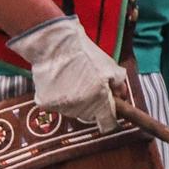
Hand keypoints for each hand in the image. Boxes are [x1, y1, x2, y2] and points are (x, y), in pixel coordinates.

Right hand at [8, 15, 128, 131]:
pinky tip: (60, 81)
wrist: (54, 45)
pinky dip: (59, 97)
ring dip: (75, 101)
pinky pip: (57, 105)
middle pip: (90, 116)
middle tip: (89, 86)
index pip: (108, 123)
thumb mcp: (109, 66)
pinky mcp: (46, 104)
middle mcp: (81, 107)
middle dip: (93, 105)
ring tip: (73, 80)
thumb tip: (121, 95)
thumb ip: (118, 84)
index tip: (109, 114)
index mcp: (99, 99)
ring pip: (73, 111)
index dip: (110, 118)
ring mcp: (62, 107)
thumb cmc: (82, 53)